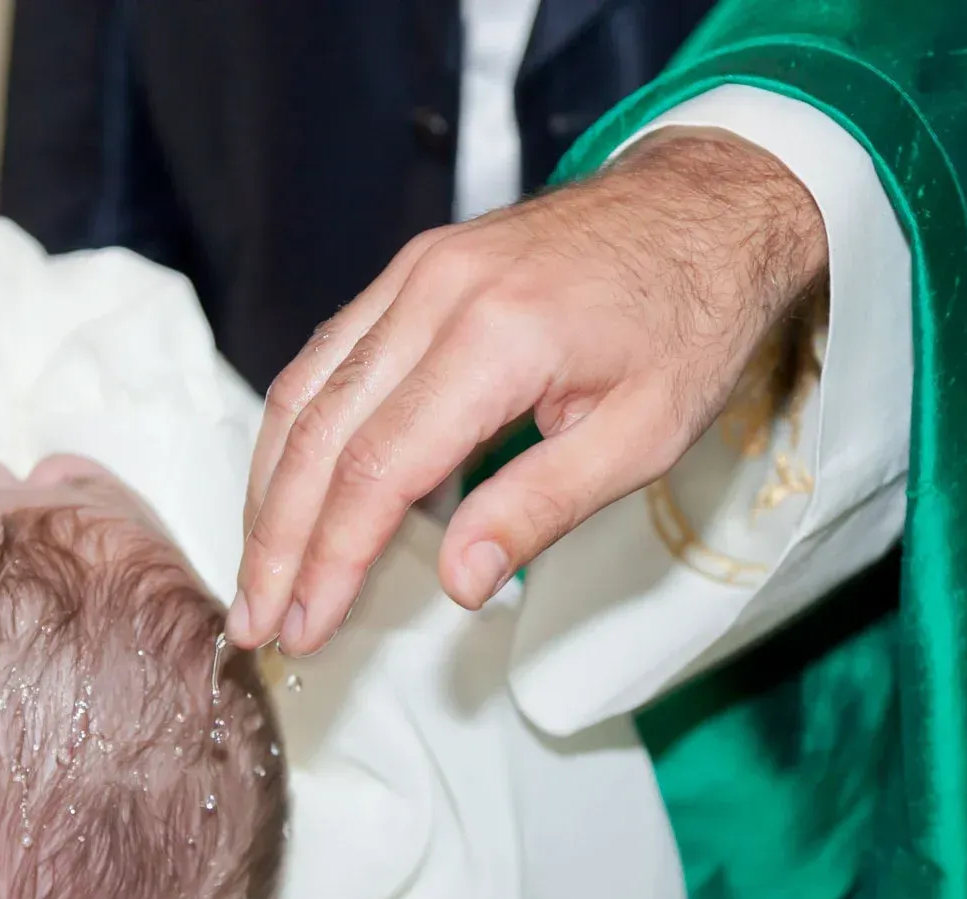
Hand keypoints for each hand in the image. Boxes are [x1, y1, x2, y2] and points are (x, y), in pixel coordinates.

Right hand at [227, 130, 828, 654]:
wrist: (709, 204)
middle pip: (319, 434)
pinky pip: (325, 358)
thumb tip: (456, 582)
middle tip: (257, 621)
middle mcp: (434, 294)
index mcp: (497, 337)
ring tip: (257, 573)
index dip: (330, 559)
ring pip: (304, 392)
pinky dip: (295, 436)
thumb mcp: (644, 435)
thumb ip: (541, 507)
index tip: (305, 625)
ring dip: (269, 492)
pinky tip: (288, 492)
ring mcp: (413, 274)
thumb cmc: (690, 321)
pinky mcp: (409, 272)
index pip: (377, 469)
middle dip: (277, 540)